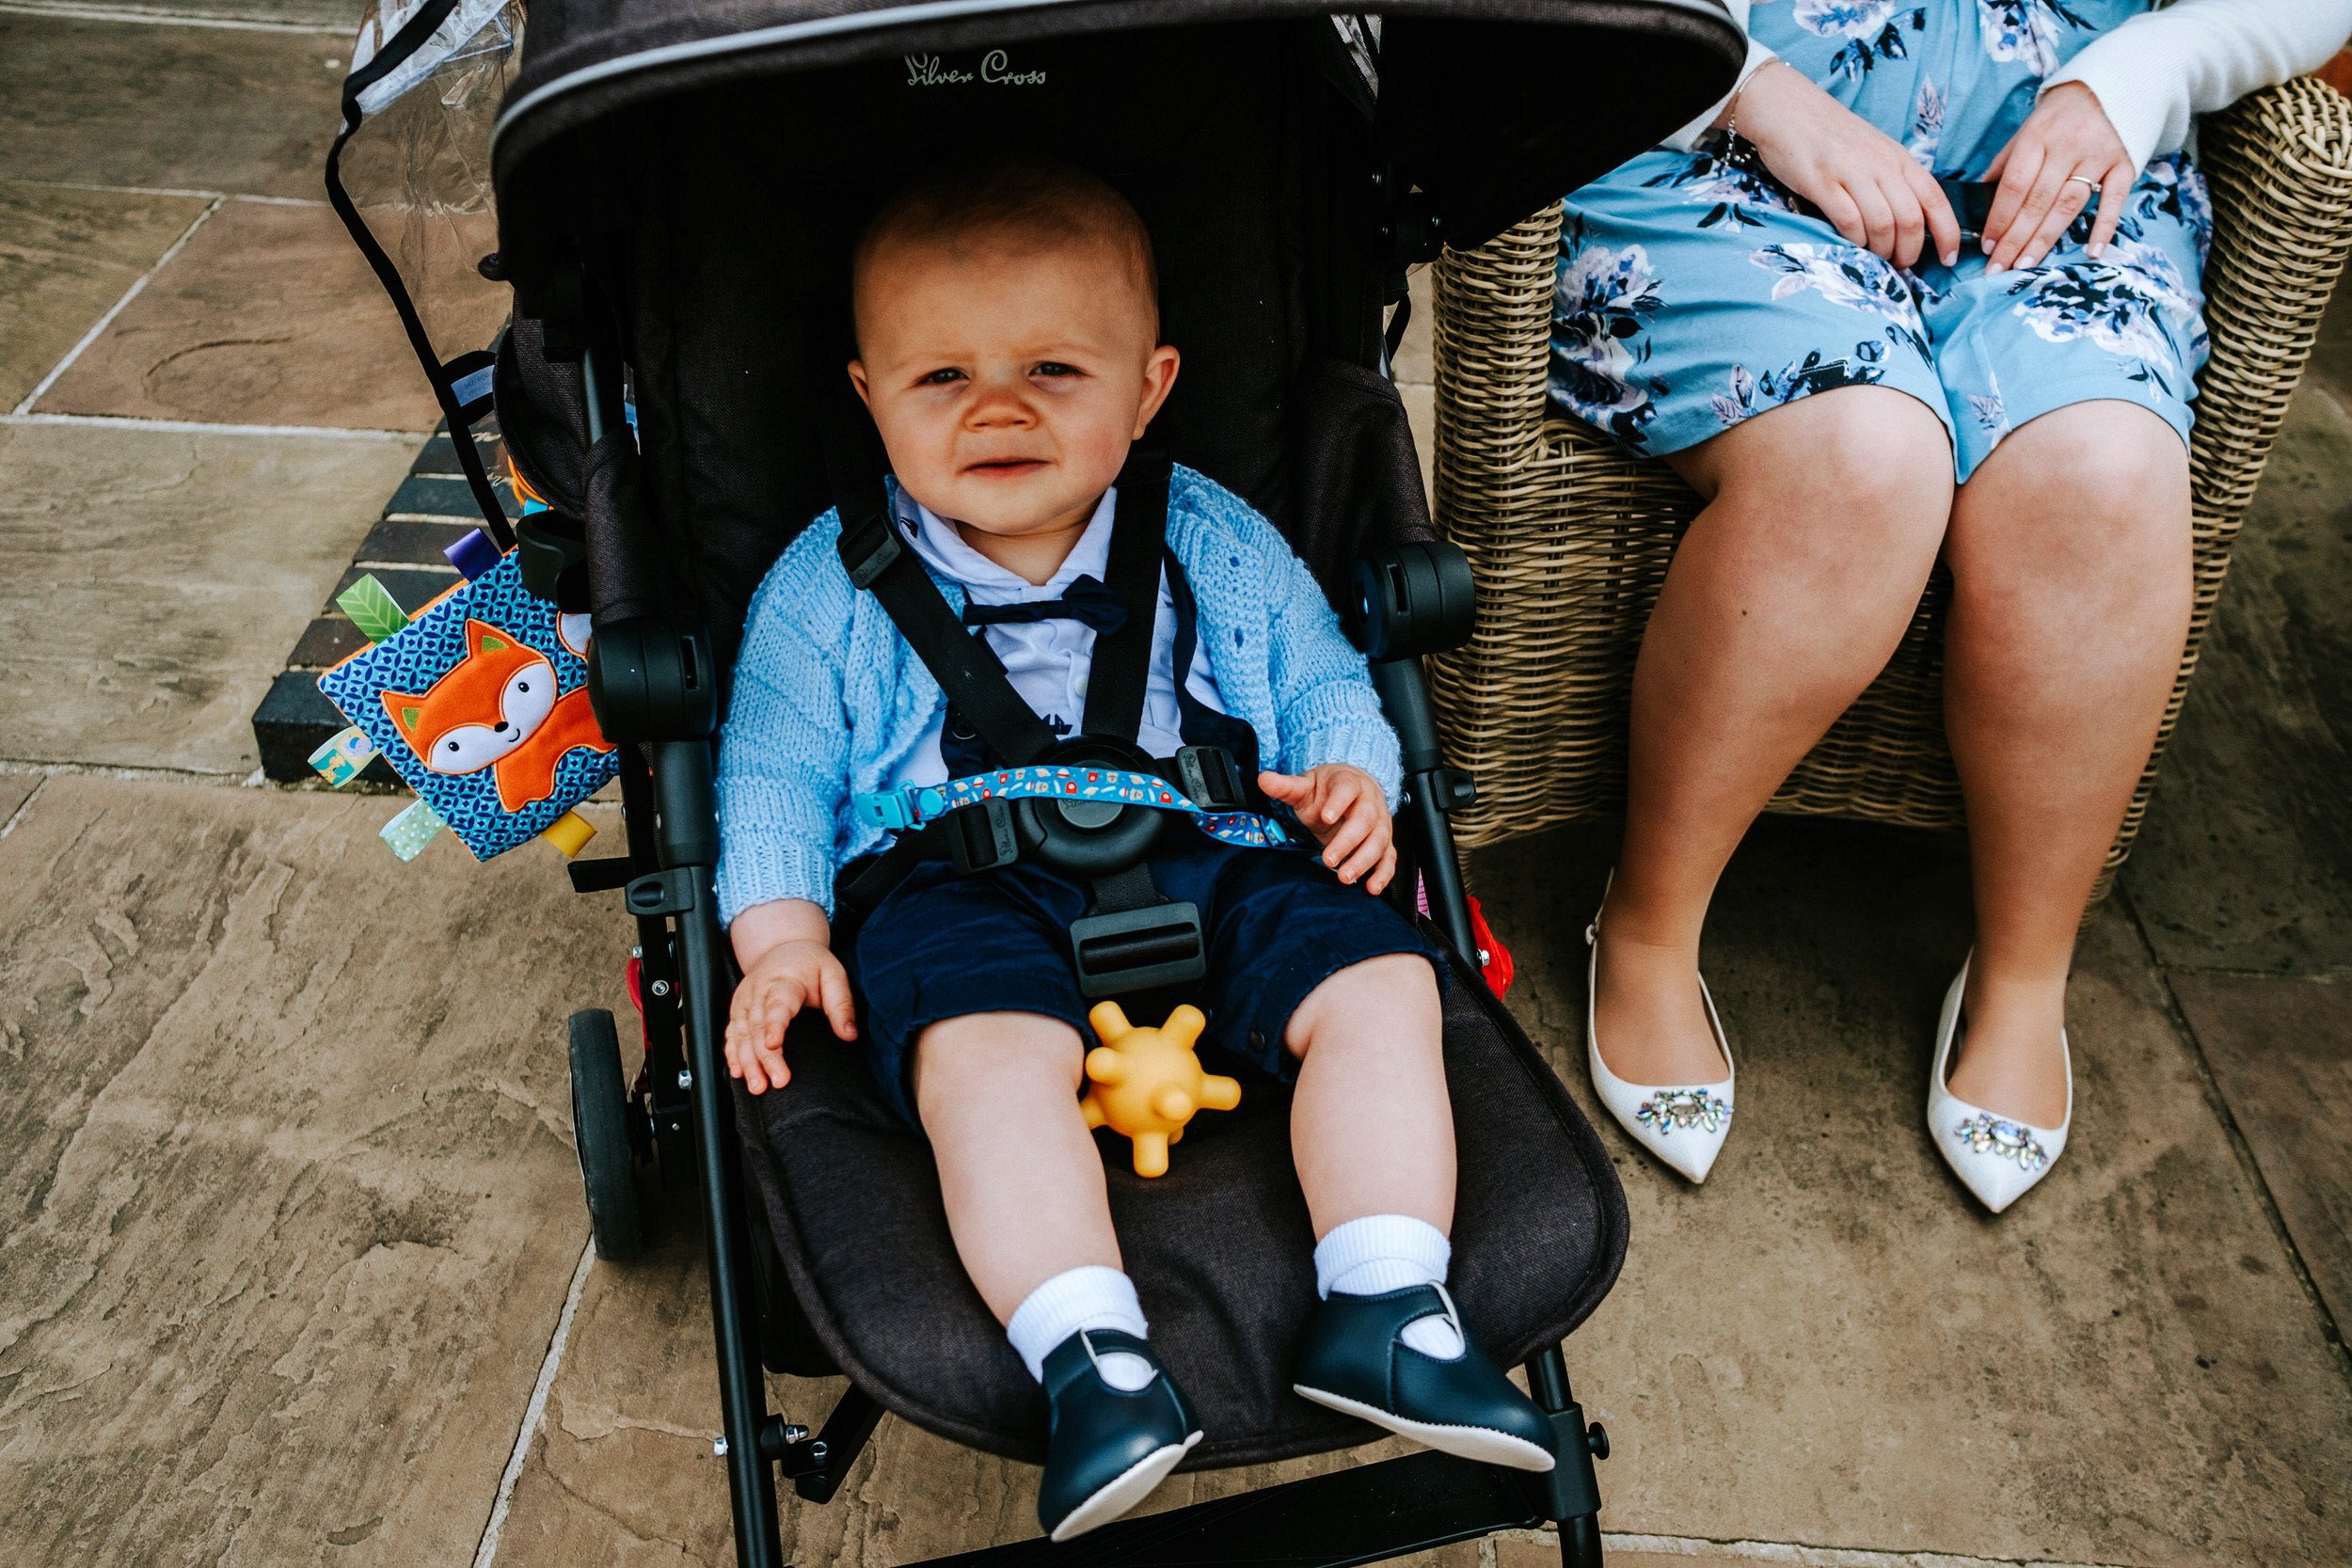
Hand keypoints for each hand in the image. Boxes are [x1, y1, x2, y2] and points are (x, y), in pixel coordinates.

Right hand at [725, 908, 856, 1094]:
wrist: (783, 946)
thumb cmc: (811, 964)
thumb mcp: (834, 975)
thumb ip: (842, 1004)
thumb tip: (849, 1035)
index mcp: (784, 981)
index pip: (777, 1005)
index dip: (774, 1025)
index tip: (774, 1044)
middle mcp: (758, 991)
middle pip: (758, 1027)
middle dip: (765, 1057)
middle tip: (777, 1082)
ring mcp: (744, 1001)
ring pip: (741, 1034)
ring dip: (746, 1061)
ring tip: (756, 1086)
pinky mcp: (737, 1010)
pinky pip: (731, 1034)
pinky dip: (732, 1054)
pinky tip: (737, 1073)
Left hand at [1258, 763, 1396, 893]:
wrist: (1355, 789)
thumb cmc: (1328, 790)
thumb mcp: (1305, 785)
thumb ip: (1285, 786)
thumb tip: (1263, 779)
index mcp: (1350, 784)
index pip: (1346, 790)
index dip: (1338, 803)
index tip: (1325, 817)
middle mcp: (1370, 803)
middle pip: (1365, 820)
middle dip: (1348, 841)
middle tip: (1328, 859)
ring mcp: (1380, 823)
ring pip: (1378, 841)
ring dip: (1364, 861)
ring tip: (1344, 877)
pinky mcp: (1385, 842)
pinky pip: (1388, 858)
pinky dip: (1383, 874)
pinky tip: (1371, 887)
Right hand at [1733, 60, 1959, 269]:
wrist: (1790, 110)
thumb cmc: (1831, 137)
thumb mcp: (1874, 154)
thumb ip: (1892, 182)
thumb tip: (1909, 224)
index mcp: (1899, 159)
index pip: (1936, 200)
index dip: (1948, 233)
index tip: (1948, 258)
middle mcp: (1881, 165)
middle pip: (1910, 219)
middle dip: (1909, 252)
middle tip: (1898, 264)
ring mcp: (1852, 172)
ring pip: (1883, 224)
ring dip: (1881, 251)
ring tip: (1875, 258)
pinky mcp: (1822, 182)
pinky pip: (1849, 220)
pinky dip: (1854, 240)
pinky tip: (1851, 243)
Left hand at [1981, 82, 2134, 271]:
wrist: (2116, 82)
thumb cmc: (2062, 113)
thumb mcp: (2029, 128)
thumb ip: (2006, 162)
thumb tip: (1980, 196)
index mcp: (2037, 137)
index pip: (2014, 185)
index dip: (1999, 218)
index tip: (1987, 246)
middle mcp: (2067, 146)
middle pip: (2037, 201)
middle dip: (2015, 239)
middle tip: (1999, 269)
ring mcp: (2098, 155)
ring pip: (2069, 204)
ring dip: (2046, 238)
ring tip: (2027, 265)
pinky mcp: (2125, 163)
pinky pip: (2115, 199)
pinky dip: (2104, 226)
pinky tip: (2092, 252)